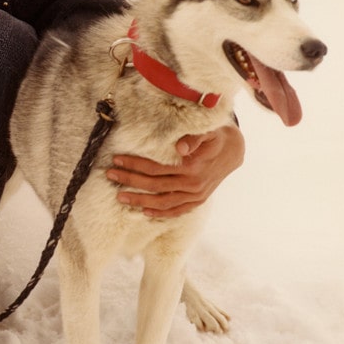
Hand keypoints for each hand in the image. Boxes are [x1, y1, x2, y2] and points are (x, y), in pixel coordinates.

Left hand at [106, 123, 244, 217]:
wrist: (233, 150)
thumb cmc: (213, 136)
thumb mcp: (206, 131)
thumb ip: (194, 137)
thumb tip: (180, 148)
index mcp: (193, 166)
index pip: (156, 167)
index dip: (135, 164)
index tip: (117, 160)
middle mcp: (193, 184)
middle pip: (155, 185)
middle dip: (130, 181)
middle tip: (110, 175)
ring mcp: (196, 195)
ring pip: (163, 202)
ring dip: (140, 201)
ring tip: (120, 197)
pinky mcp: (198, 201)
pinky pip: (177, 211)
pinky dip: (161, 213)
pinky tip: (145, 212)